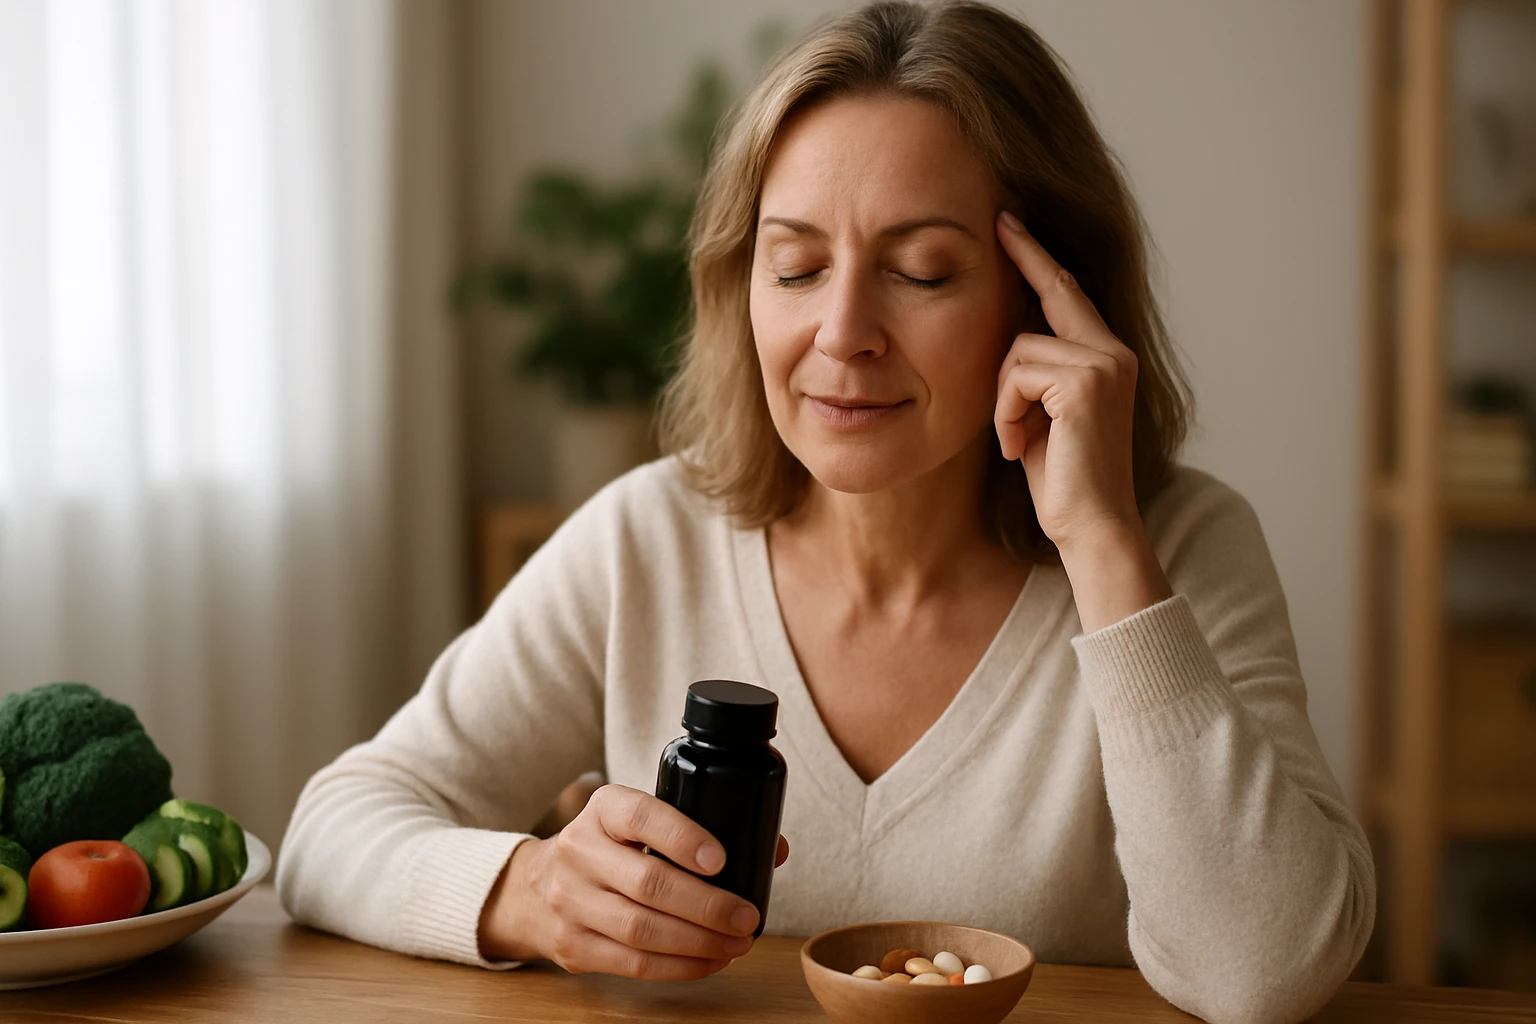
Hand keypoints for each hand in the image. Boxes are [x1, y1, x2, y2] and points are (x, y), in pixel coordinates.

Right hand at [478, 784, 790, 979]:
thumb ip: (698, 827)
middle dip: (708, 906)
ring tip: (737, 943)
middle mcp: (580, 852)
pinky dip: (680, 967)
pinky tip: (710, 960)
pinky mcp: (573, 946)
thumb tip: (773, 848)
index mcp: (603, 809)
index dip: (682, 837)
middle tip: (747, 917)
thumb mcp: (638, 821)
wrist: (535, 888)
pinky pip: (633, 964)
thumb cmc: (610, 849)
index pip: (640, 816)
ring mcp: (571, 902)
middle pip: (649, 884)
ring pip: (642, 930)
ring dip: (699, 942)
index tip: (721, 859)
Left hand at [993, 211, 1171, 631]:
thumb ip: (1033, 375)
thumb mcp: (1041, 416)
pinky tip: (1019, 446)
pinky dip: (1006, 411)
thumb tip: (1004, 338)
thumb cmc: (1061, 481)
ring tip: (1016, 439)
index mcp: (1106, 359)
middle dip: (1024, 257)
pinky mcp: (1087, 381)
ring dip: (1002, 398)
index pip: (1067, 295)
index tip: (1011, 223)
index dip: (1038, 259)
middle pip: (1054, 291)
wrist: (1091, 527)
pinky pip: (1017, 373)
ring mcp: (1104, 363)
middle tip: (1000, 220)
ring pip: (1018, 346)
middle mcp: (1113, 352)